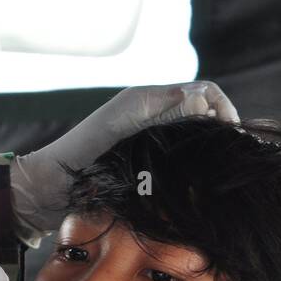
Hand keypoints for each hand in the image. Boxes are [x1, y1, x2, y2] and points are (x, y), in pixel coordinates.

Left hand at [9, 80, 238, 242]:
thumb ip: (161, 113)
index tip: (231, 137)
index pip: (205, 93)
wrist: (49, 187)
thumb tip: (203, 103)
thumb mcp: (122, 127)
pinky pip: (180, 159)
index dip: (224, 109)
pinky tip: (196, 183)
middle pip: (205, 113)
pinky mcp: (145, 163)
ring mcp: (149, 139)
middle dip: (221, 130)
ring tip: (216, 170)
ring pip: (195, 138)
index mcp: (148, 100)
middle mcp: (152, 115)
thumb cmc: (79, 156)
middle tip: (229, 158)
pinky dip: (193, 166)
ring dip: (207, 150)